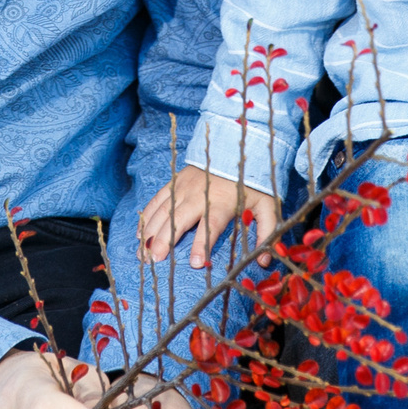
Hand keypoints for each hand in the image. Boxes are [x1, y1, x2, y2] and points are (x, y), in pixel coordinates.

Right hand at [137, 164, 279, 269]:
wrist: (235, 145)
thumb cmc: (251, 180)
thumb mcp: (267, 204)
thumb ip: (267, 231)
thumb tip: (264, 262)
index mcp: (221, 201)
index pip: (210, 225)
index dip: (202, 245)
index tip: (195, 263)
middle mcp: (198, 194)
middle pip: (178, 219)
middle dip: (164, 240)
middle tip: (154, 260)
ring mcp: (183, 187)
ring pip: (163, 211)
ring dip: (150, 232)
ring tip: (142, 254)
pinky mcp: (175, 181)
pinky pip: (157, 200)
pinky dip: (147, 216)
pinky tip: (140, 234)